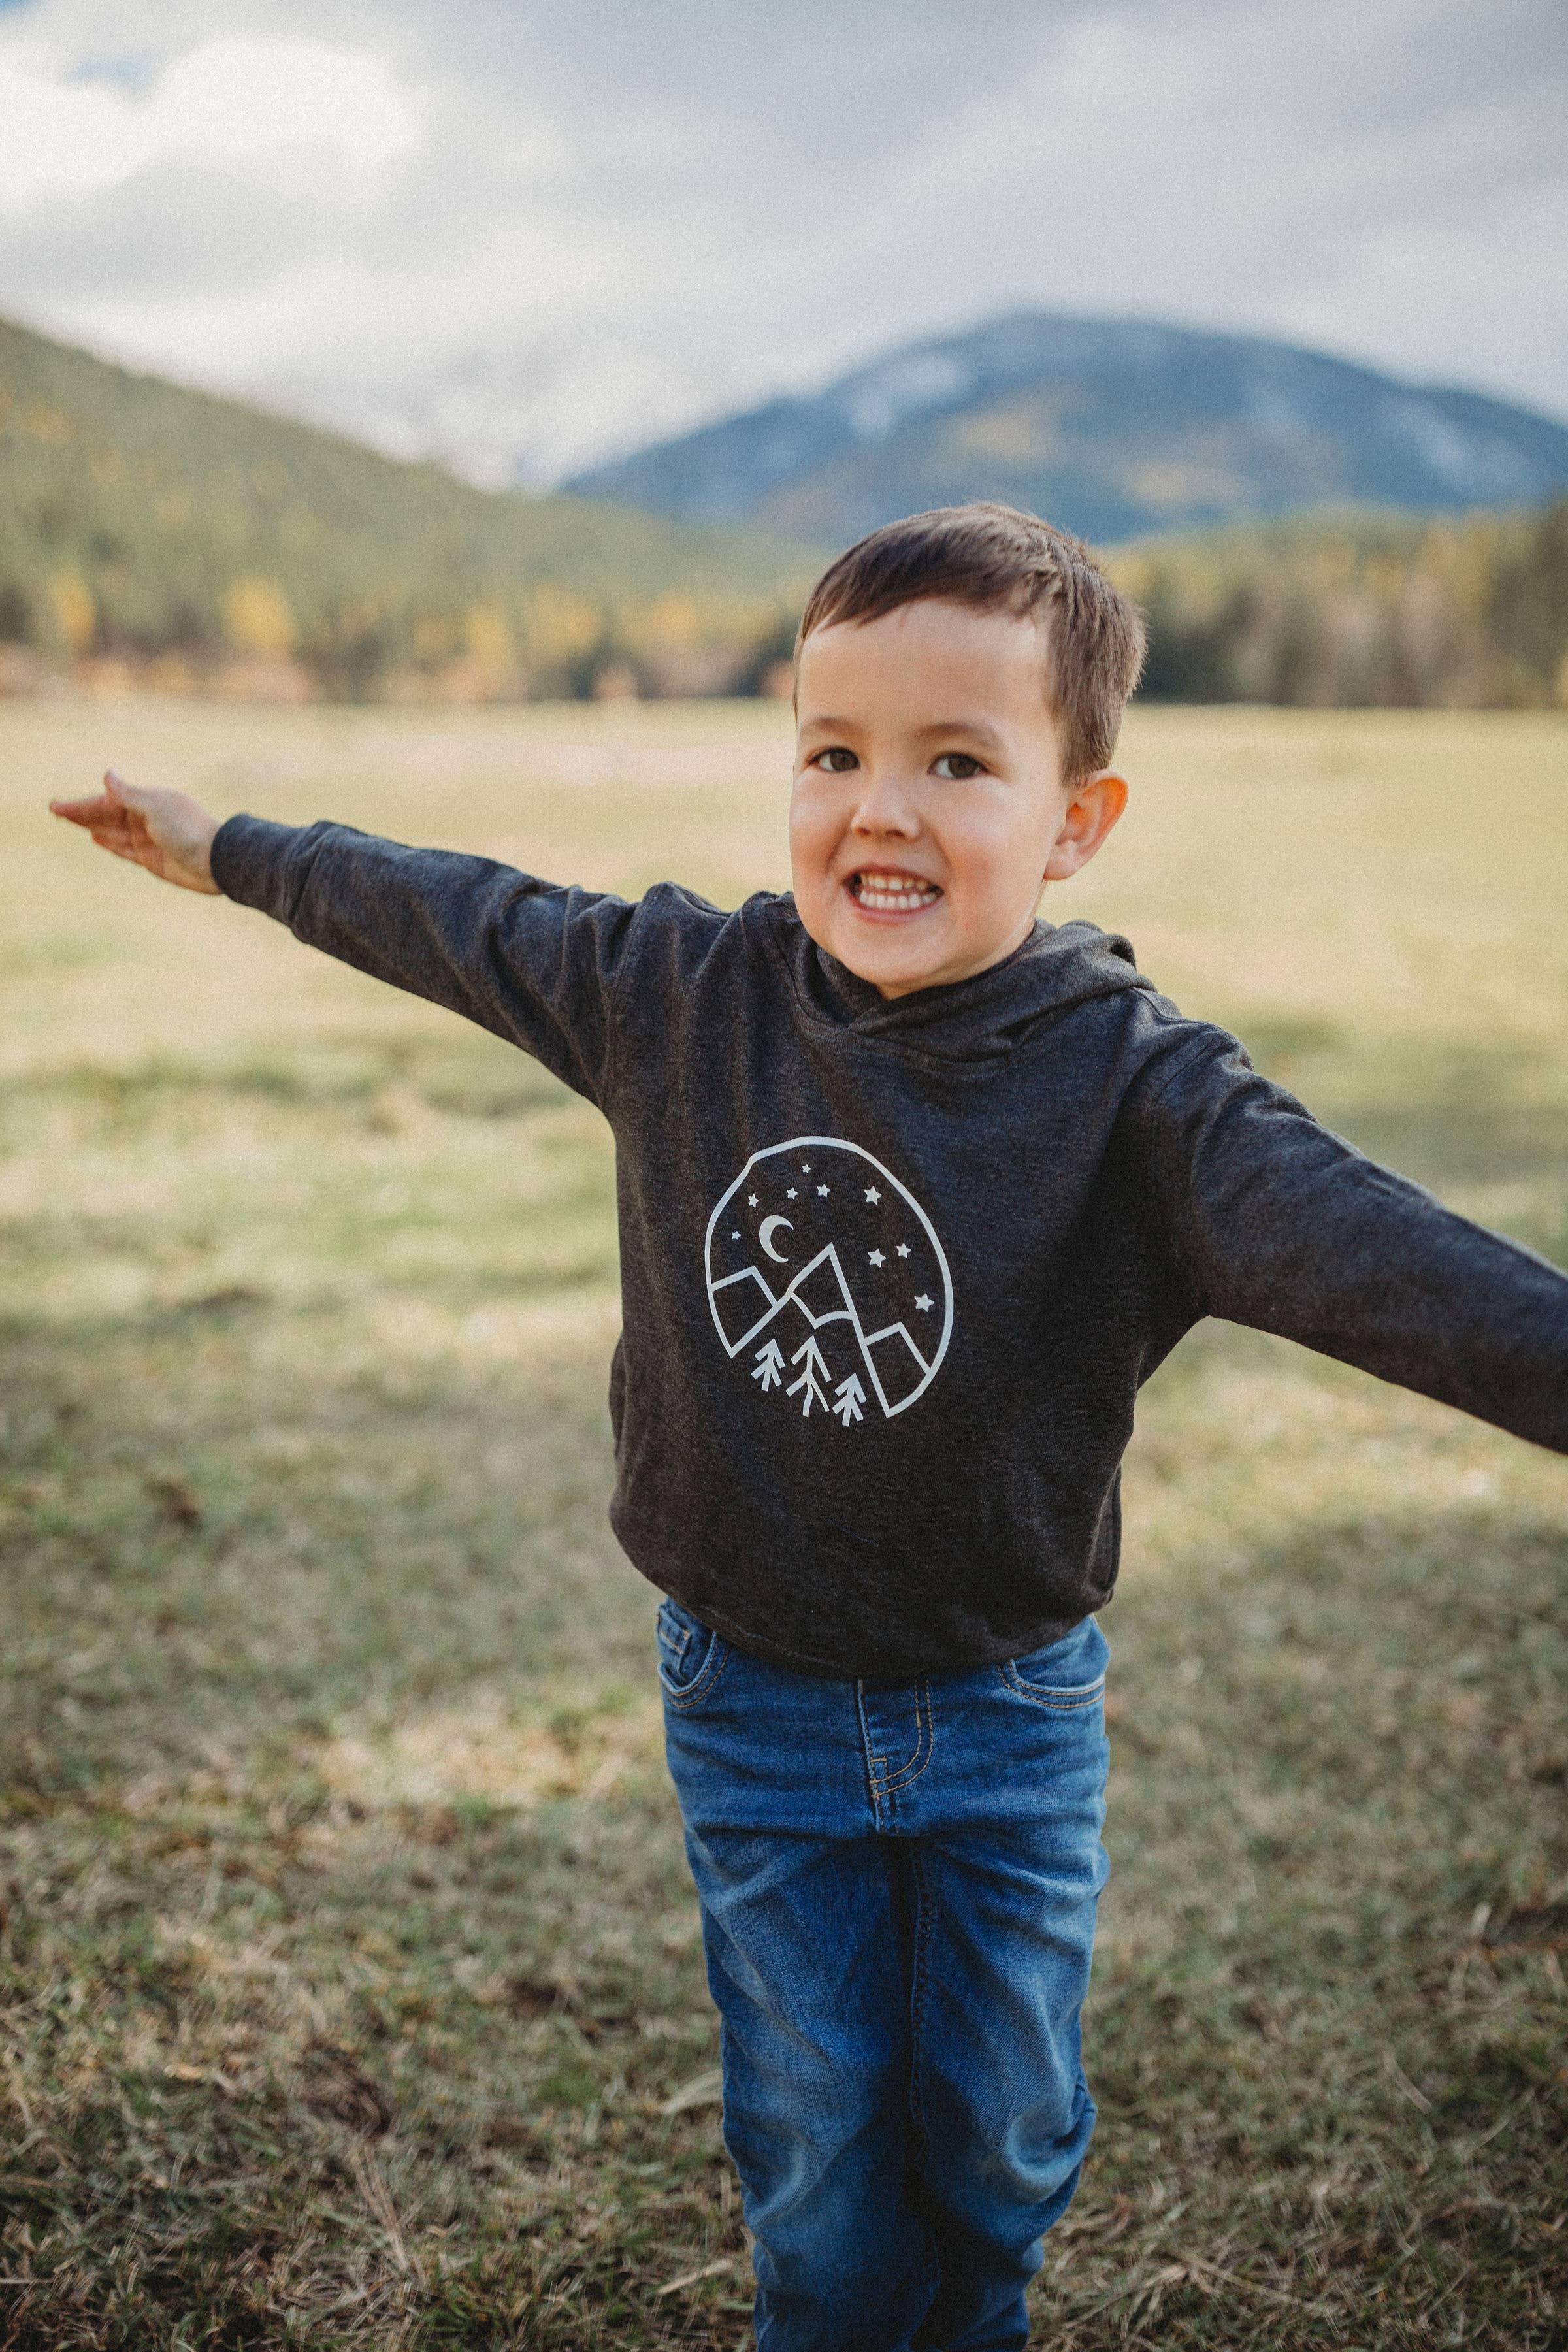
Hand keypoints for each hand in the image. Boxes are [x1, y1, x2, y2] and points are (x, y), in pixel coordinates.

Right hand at [50, 770, 220, 893]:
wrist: (217, 862)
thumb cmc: (188, 831)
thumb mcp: (155, 808)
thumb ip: (128, 794)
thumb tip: (107, 774)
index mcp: (148, 801)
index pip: (107, 801)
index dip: (81, 804)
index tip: (56, 806)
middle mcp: (147, 819)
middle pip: (107, 815)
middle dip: (82, 813)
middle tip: (55, 810)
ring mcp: (150, 840)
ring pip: (113, 832)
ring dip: (92, 825)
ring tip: (70, 820)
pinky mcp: (153, 861)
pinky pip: (125, 849)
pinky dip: (110, 843)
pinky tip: (95, 837)